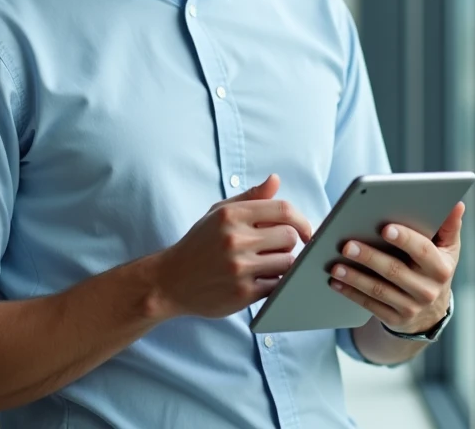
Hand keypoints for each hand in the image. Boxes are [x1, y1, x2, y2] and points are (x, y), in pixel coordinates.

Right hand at [153, 174, 312, 319]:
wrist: (170, 281)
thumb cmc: (199, 244)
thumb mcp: (219, 213)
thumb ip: (250, 197)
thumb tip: (276, 180)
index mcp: (231, 215)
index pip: (283, 209)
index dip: (301, 220)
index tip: (304, 231)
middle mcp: (235, 239)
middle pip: (289, 236)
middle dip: (288, 243)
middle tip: (275, 249)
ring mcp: (239, 268)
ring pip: (287, 262)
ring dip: (283, 264)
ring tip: (266, 265)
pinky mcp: (242, 294)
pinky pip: (277, 285)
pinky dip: (275, 283)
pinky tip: (261, 280)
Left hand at [329, 201, 464, 334]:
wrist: (431, 311)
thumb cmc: (435, 267)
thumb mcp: (448, 249)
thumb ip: (449, 225)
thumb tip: (457, 203)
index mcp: (441, 267)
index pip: (423, 251)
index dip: (405, 239)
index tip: (385, 227)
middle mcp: (427, 289)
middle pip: (395, 271)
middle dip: (369, 257)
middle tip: (346, 244)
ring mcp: (411, 307)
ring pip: (379, 290)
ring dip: (354, 277)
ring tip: (334, 265)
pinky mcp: (394, 319)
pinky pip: (370, 305)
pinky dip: (351, 292)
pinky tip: (335, 281)